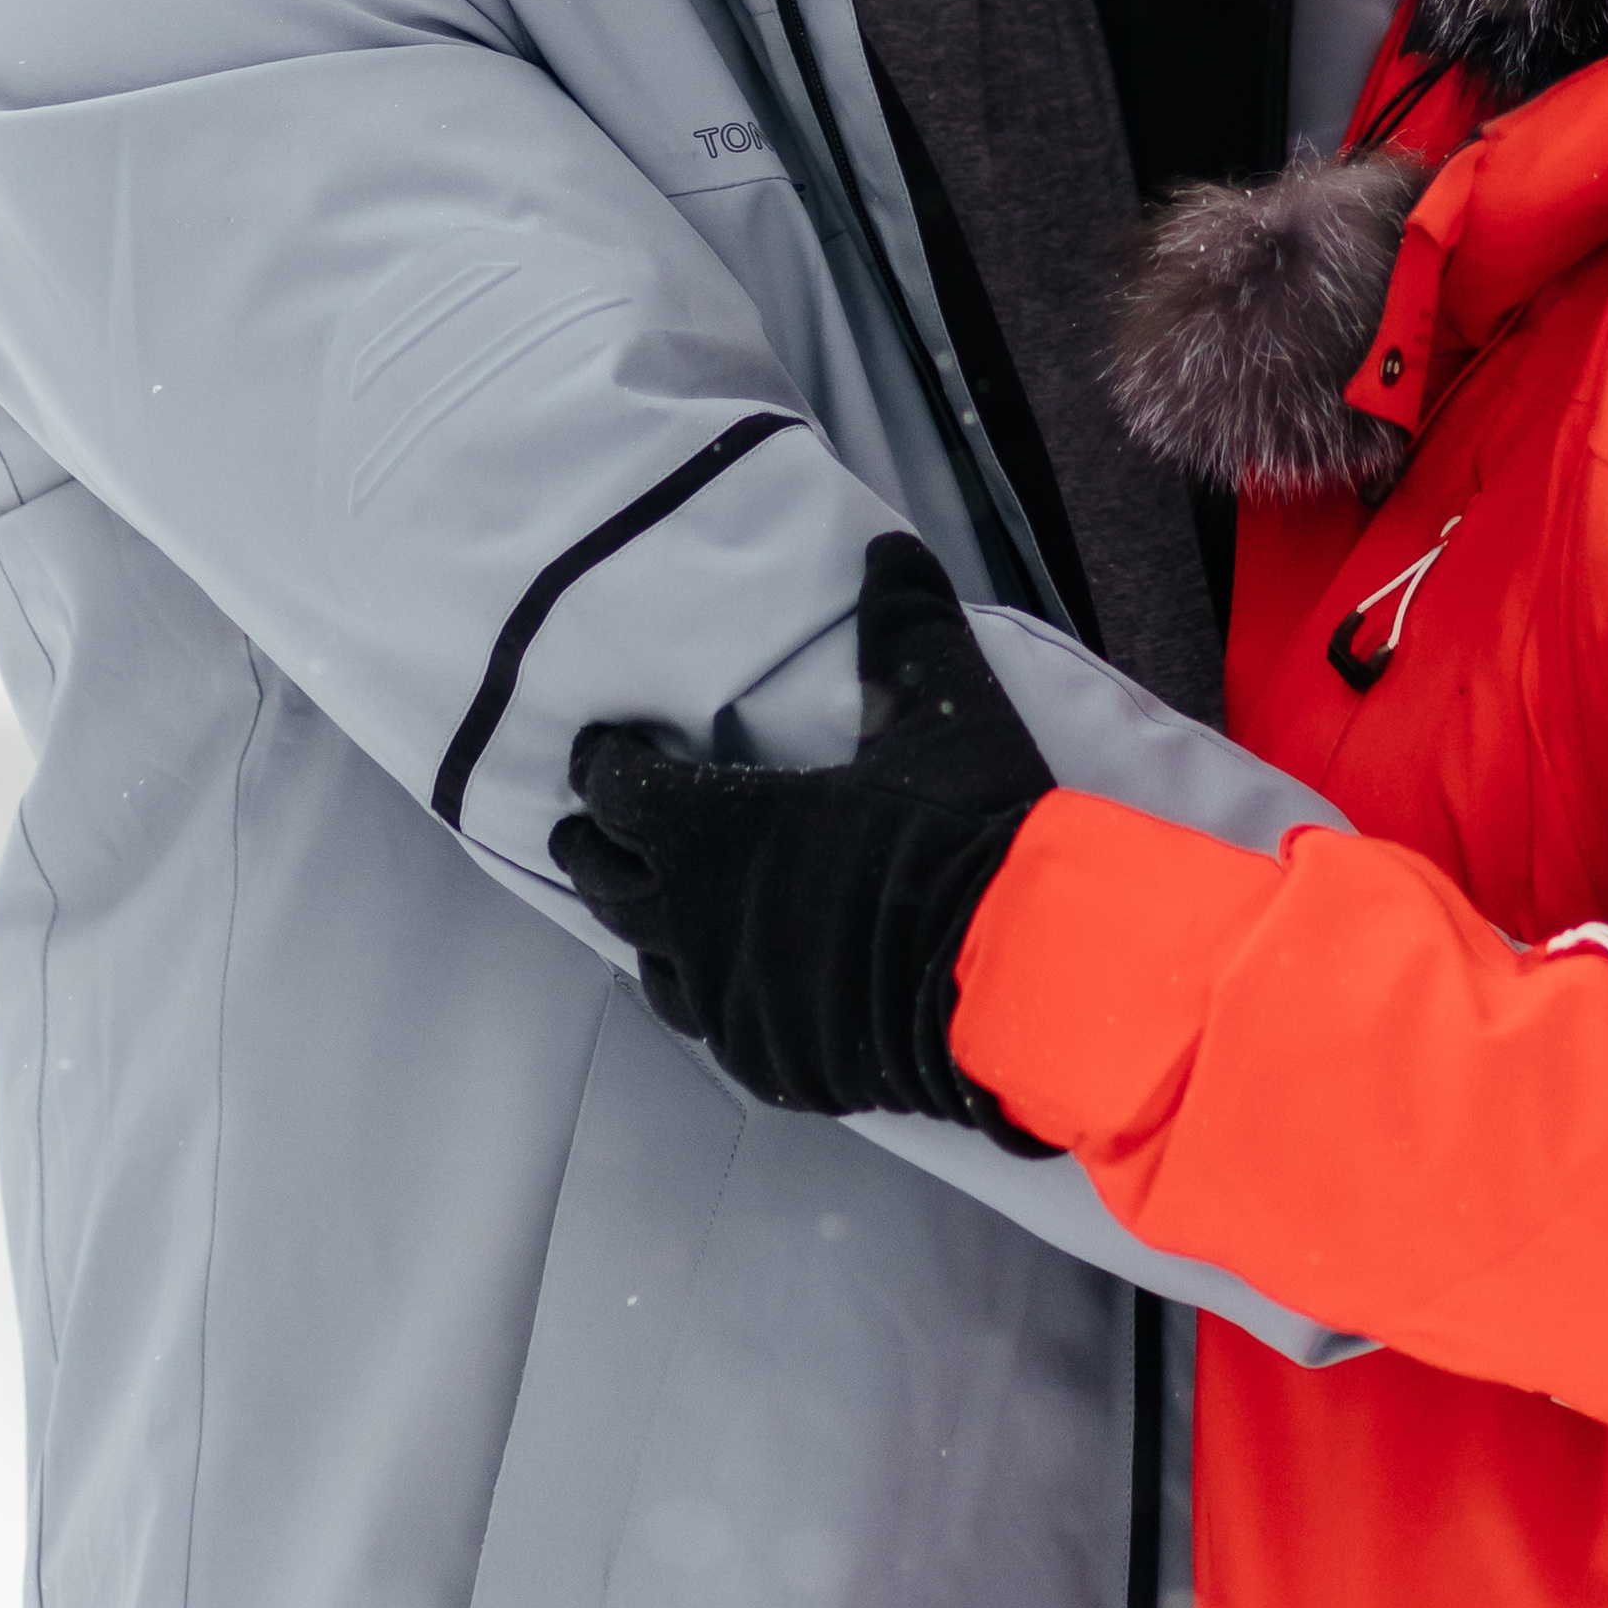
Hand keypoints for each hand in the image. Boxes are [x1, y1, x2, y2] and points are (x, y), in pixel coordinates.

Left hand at [550, 532, 1054, 1144]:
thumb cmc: (966, 831)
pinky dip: (709, 997)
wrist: (1019, 976)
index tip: (601, 747)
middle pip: (610, 884)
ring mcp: (736, 1002)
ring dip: (642, 928)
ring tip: (645, 909)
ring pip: (652, 967)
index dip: (605, 766)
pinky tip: (728, 987)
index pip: (622, 793)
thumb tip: (888, 546)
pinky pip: (717, 1028)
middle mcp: (703, 922)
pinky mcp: (779, 1062)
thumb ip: (904, 624)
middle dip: (595, 846)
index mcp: (720, 831)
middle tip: (588, 824)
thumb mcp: (941, 709)